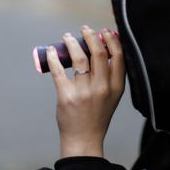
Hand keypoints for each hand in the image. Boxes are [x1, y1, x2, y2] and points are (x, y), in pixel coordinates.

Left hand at [47, 27, 124, 157]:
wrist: (84, 139)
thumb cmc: (96, 117)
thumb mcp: (111, 98)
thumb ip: (109, 77)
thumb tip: (100, 50)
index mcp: (115, 88)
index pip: (118, 57)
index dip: (112, 40)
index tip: (104, 31)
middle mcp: (101, 88)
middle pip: (98, 53)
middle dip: (91, 36)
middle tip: (85, 29)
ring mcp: (83, 92)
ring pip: (78, 58)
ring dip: (72, 43)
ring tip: (67, 37)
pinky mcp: (66, 96)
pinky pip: (59, 70)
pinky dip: (53, 57)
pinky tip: (51, 51)